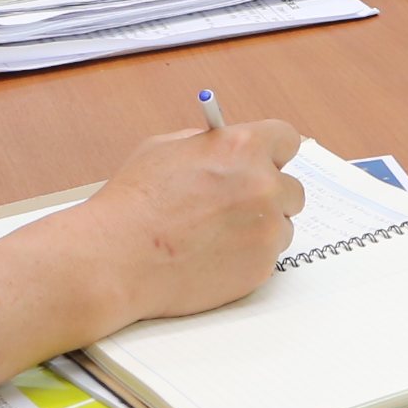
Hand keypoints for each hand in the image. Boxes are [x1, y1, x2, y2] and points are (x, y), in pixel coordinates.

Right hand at [70, 120, 306, 324]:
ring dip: (260, 229)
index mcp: (242, 147)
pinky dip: (247, 258)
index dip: (272, 152)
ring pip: (282, 226)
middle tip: (236, 207)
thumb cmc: (132, 205)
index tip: (265, 162)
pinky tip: (212, 257)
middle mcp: (263, 185)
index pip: (287, 139)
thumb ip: (208, 145)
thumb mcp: (165, 149)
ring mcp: (266, 229)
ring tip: (216, 236)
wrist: (116, 259)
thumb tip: (228, 149)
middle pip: (291, 188)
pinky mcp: (262, 267)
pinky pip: (268, 257)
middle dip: (268, 195)